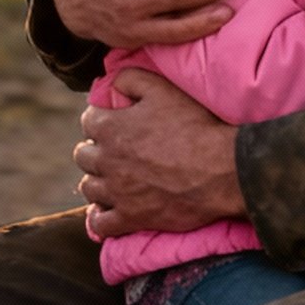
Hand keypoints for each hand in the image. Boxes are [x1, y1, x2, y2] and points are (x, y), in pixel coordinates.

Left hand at [74, 70, 242, 237]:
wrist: (222, 170)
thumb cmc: (195, 126)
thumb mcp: (164, 89)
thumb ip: (131, 79)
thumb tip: (112, 83)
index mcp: (111, 128)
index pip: (89, 121)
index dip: (101, 120)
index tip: (113, 123)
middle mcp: (107, 160)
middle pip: (83, 156)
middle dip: (94, 151)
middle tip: (112, 152)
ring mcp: (117, 192)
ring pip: (88, 188)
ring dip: (96, 182)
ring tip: (110, 180)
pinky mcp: (131, 218)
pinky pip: (101, 224)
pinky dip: (99, 219)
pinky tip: (105, 213)